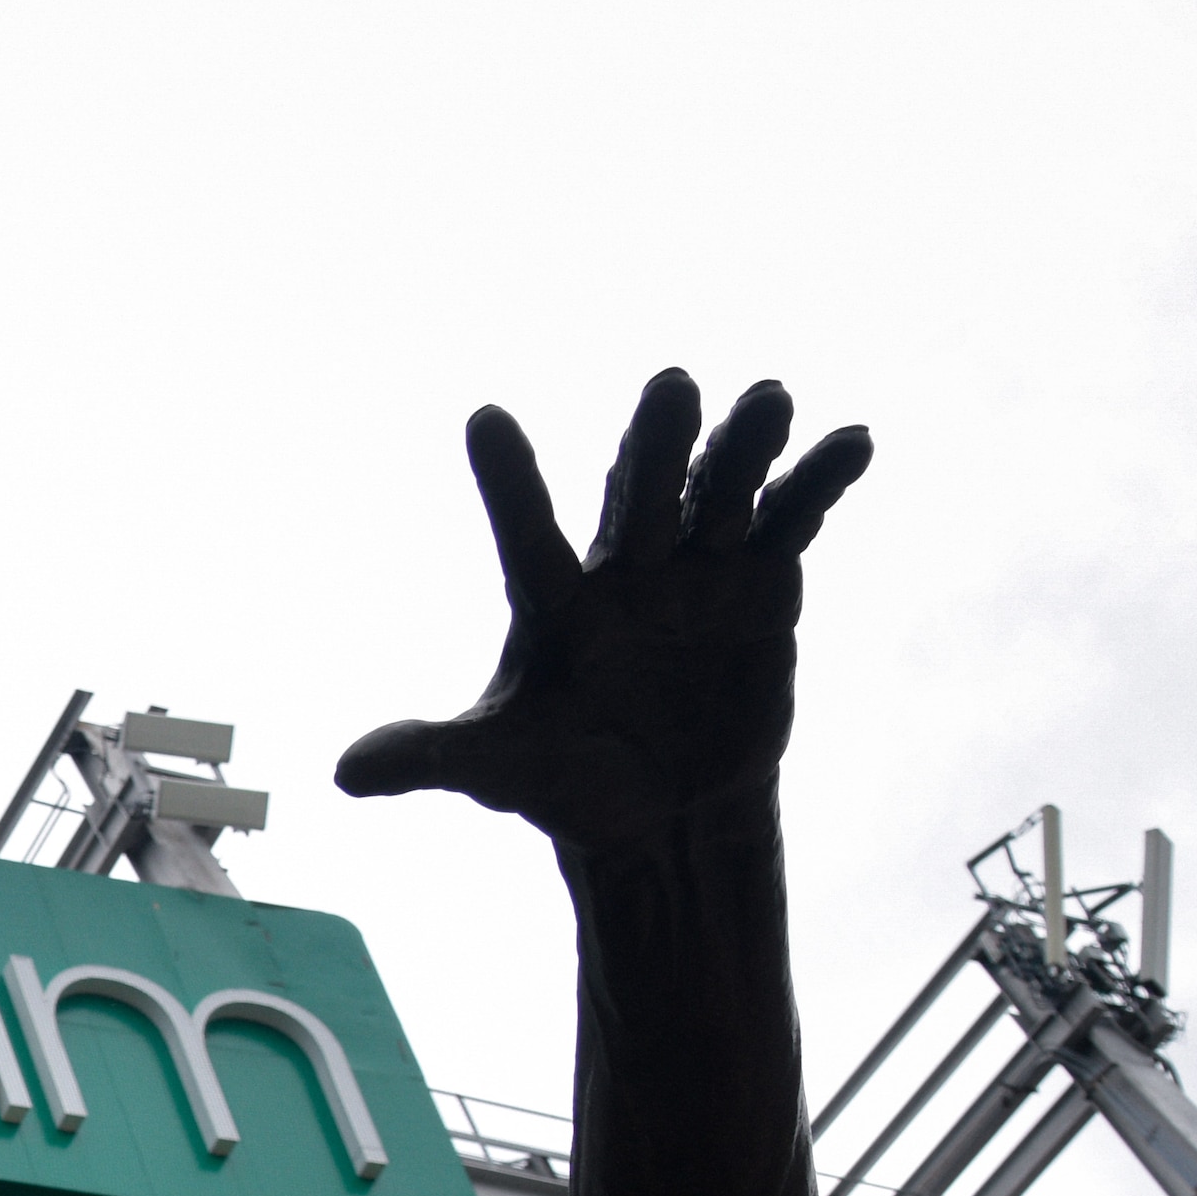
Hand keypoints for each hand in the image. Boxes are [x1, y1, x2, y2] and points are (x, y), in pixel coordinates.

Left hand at [336, 371, 869, 858]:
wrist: (664, 808)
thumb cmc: (568, 781)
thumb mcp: (498, 770)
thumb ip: (431, 758)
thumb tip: (342, 775)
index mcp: (554, 603)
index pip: (524, 534)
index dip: (507, 483)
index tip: (482, 418)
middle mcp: (626, 571)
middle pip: (640, 497)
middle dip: (655, 446)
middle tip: (670, 387)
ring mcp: (698, 570)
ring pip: (719, 494)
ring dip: (743, 448)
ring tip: (768, 400)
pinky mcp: (763, 584)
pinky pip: (791, 522)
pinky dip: (820, 482)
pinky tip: (853, 444)